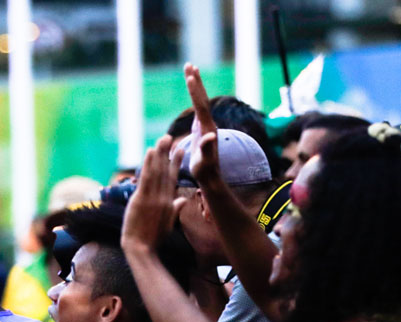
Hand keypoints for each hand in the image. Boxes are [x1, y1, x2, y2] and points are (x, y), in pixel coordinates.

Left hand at [123, 136, 187, 253]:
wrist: (142, 250)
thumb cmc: (153, 239)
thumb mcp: (168, 223)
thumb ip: (175, 209)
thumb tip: (183, 199)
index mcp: (169, 202)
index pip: (173, 178)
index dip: (176, 163)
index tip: (179, 149)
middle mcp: (163, 198)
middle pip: (166, 171)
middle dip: (167, 153)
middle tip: (169, 137)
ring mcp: (153, 198)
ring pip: (157, 172)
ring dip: (159, 154)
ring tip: (161, 139)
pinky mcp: (142, 200)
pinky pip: (146, 178)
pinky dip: (148, 164)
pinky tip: (150, 151)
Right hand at [183, 64, 225, 191]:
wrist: (211, 177)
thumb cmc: (205, 171)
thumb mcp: (204, 161)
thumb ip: (207, 148)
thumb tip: (211, 136)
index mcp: (207, 128)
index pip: (201, 106)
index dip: (195, 92)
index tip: (190, 76)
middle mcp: (208, 123)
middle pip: (202, 98)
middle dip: (196, 82)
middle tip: (190, 65)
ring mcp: (206, 125)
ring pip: (201, 101)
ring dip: (196, 86)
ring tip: (190, 71)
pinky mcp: (202, 128)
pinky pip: (198, 107)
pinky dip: (194, 96)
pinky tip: (192, 91)